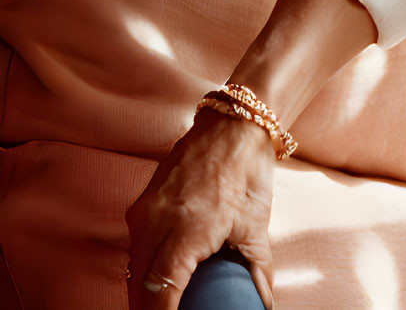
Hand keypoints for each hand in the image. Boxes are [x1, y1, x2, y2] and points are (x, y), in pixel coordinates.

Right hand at [124, 109, 277, 309]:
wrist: (232, 123)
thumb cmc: (247, 171)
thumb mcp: (256, 225)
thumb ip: (256, 270)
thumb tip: (263, 302)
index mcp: (185, 233)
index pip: (159, 294)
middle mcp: (155, 225)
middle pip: (139, 289)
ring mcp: (143, 213)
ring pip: (133, 271)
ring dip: (144, 292)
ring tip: (165, 304)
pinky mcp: (140, 205)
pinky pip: (134, 249)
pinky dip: (143, 269)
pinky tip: (159, 278)